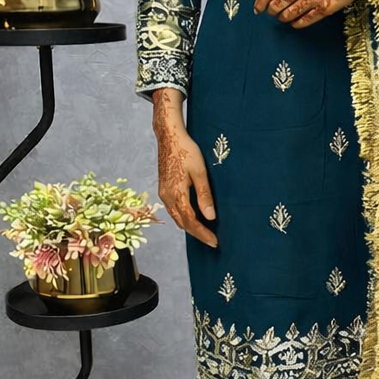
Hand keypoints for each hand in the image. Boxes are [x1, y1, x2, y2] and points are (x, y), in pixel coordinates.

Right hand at [151, 92, 217, 247]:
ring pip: (177, 217)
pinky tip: (192, 218)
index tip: (214, 241)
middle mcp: (167, 197)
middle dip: (197, 234)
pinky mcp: (164, 189)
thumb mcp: (199, 171)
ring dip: (190, 227)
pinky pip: (174, 210)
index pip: (190, 221)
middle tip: (212, 242)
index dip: (203, 233)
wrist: (169, 136)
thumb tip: (210, 216)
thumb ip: (204, 195)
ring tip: (204, 233)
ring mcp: (164, 193)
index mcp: (176, 194)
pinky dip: (183, 218)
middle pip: (182, 223)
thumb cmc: (186, 150)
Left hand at [253, 0, 368, 25]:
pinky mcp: (324, 8)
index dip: (260, 2)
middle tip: (274, 12)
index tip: (257, 9)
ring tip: (285, 17)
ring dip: (284, 18)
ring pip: (288, 15)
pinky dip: (296, 23)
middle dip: (272, 11)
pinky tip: (295, 22)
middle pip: (277, 4)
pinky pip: (303, 21)